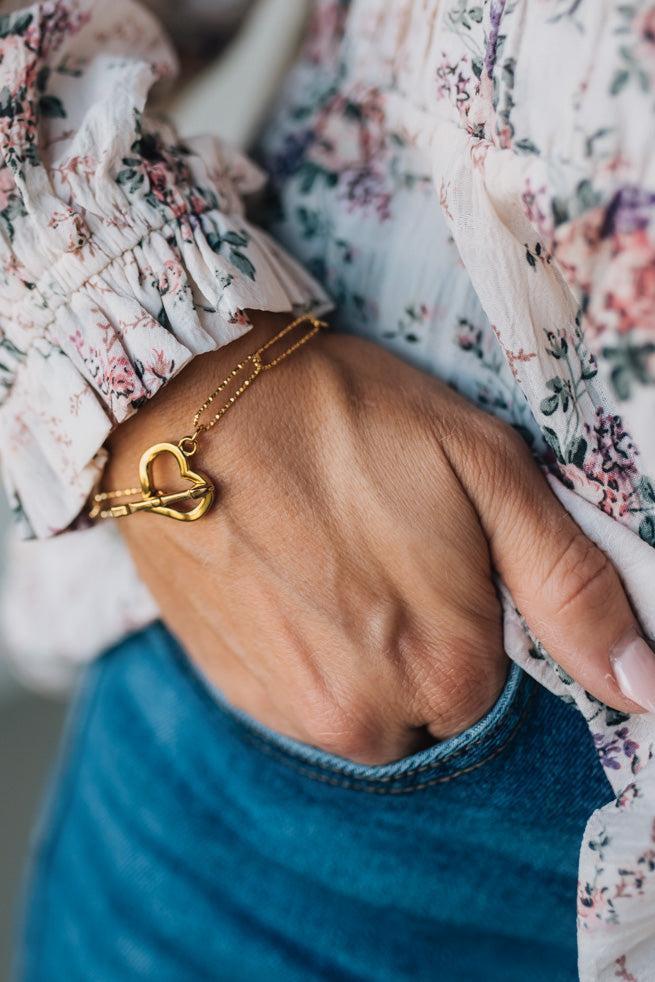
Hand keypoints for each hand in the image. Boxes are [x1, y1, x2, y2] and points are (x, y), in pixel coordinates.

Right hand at [107, 314, 647, 763]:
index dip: (474, 617)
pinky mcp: (236, 691)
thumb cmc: (343, 418)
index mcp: (450, 668)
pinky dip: (307, 650)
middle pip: (430, 703)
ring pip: (366, 706)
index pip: (498, 686)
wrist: (185, 404)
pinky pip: (301, 695)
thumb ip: (571, 585)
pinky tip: (288, 577)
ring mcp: (293, 712)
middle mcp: (370, 716)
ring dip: (362, 651)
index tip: (436, 558)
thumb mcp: (483, 467)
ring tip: (330, 559)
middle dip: (421, 640)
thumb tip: (645, 686)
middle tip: (382, 550)